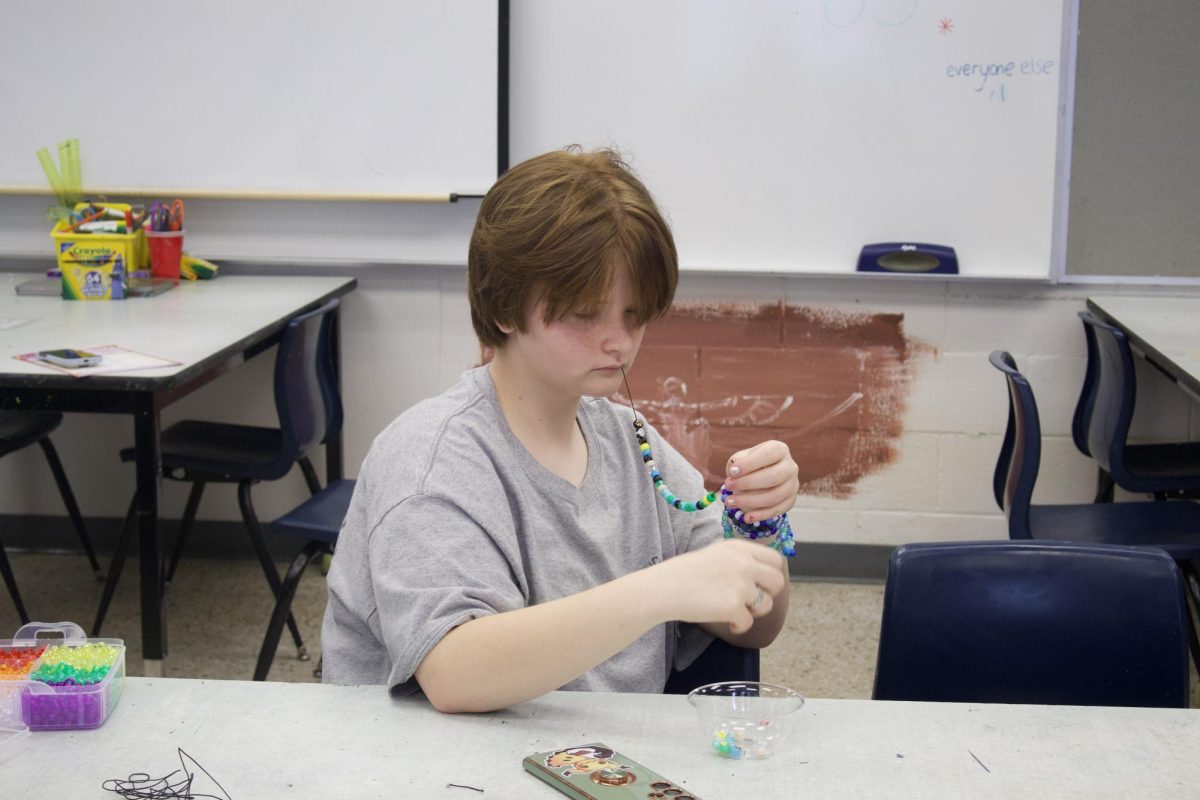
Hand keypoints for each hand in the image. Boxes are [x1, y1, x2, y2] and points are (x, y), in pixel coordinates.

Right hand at [650, 540, 786, 633]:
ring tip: (735, 610)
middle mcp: (744, 563)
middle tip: (750, 600)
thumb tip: (761, 575)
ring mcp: (740, 584)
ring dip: (753, 611)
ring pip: (766, 604)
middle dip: (766, 594)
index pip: (775, 560)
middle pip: (777, 582)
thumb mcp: (715, 553)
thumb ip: (739, 560)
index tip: (758, 584)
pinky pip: (748, 622)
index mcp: (739, 548)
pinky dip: (738, 626)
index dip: (769, 574)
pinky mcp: (733, 606)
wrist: (663, 588)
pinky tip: (727, 622)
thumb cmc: (684, 573)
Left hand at [722, 440, 799, 523]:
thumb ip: (737, 463)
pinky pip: (777, 510)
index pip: (769, 454)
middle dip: (749, 483)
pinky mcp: (791, 501)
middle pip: (774, 476)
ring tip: (730, 502)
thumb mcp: (742, 458)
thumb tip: (734, 472)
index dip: (750, 463)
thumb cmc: (749, 466)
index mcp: (779, 450)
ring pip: (775, 496)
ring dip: (750, 501)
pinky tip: (746, 517)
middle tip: (729, 486)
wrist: (760, 477)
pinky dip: (761, 515)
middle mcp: (790, 466)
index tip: (732, 471)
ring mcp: (793, 485)